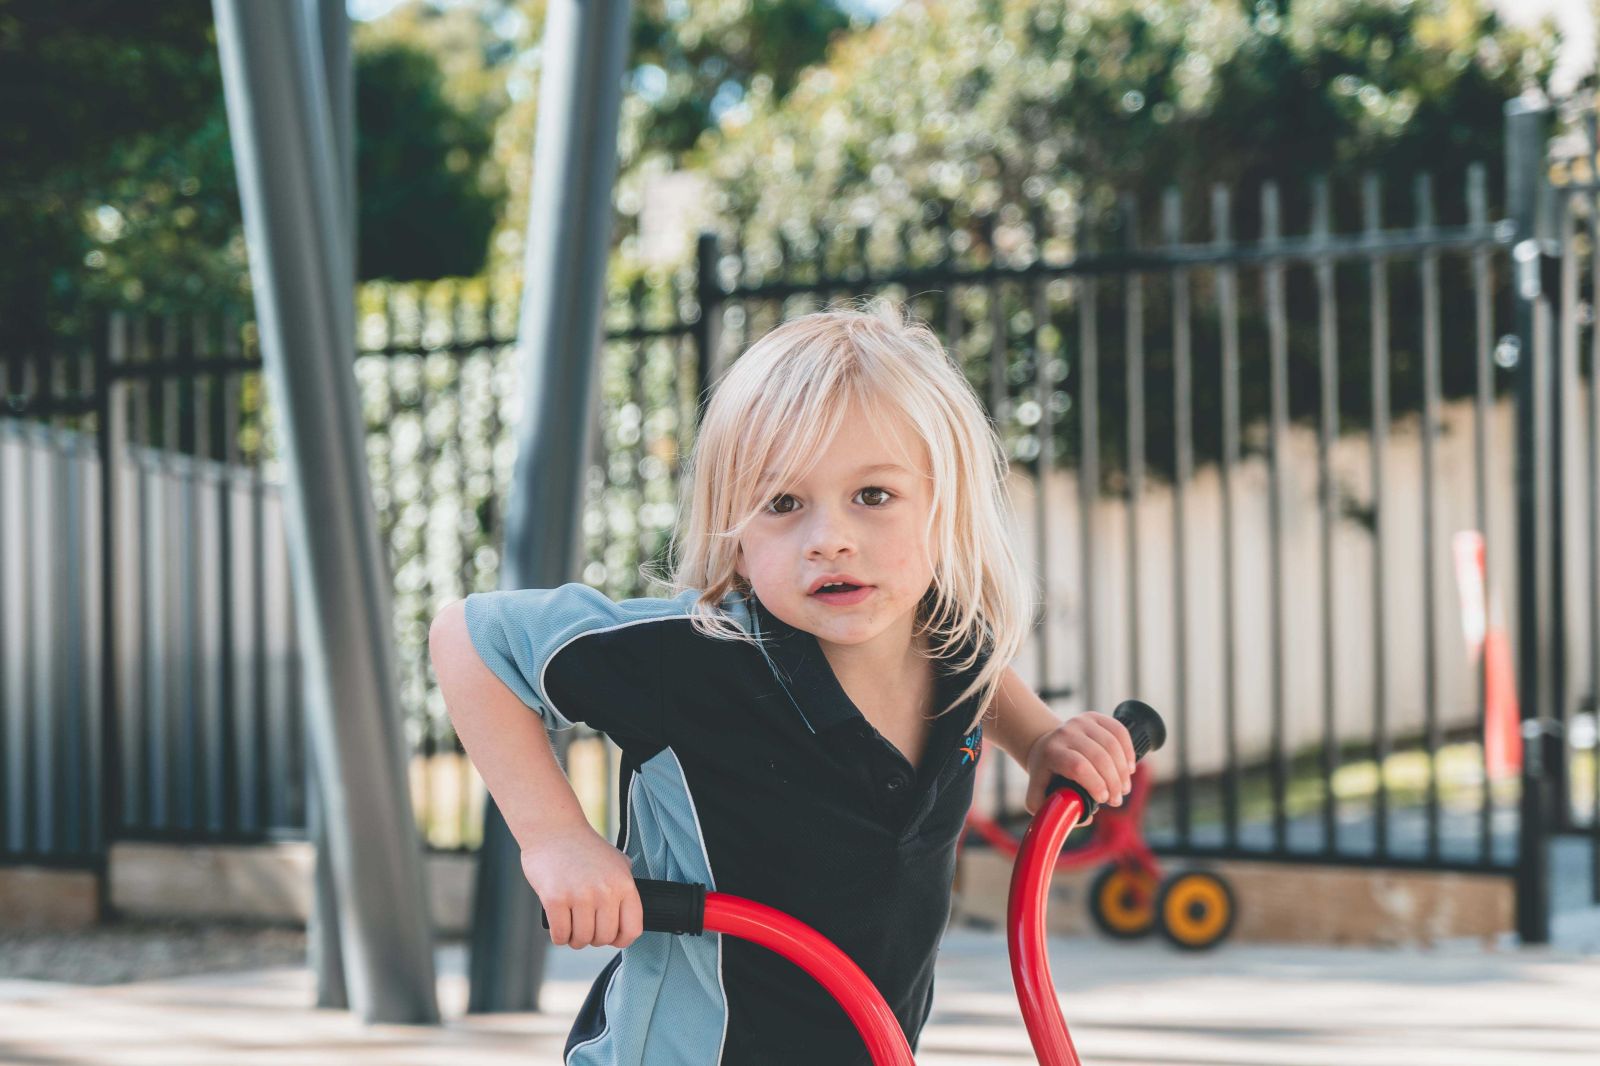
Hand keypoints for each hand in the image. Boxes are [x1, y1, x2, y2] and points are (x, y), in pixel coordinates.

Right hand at [520, 825, 643, 948]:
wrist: (554, 830)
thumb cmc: (584, 848)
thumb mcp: (616, 861)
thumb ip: (625, 885)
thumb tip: (629, 913)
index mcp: (624, 884)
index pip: (632, 929)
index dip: (621, 940)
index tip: (611, 938)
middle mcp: (605, 891)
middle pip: (604, 938)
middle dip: (594, 939)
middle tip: (585, 928)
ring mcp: (580, 895)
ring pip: (582, 939)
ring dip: (575, 939)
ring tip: (571, 926)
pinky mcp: (555, 898)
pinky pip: (560, 935)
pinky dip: (559, 936)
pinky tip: (558, 926)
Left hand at [1022, 712, 1136, 815]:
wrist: (1044, 745)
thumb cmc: (1044, 774)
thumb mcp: (1037, 795)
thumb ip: (1052, 812)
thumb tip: (1086, 816)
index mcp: (1051, 751)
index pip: (1078, 766)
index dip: (1095, 784)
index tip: (1103, 800)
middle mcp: (1066, 733)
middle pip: (1099, 757)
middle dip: (1113, 782)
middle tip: (1116, 800)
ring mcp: (1081, 722)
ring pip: (1112, 744)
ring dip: (1123, 770)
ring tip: (1124, 788)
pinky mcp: (1095, 717)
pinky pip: (1119, 730)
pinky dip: (1128, 750)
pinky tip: (1129, 768)